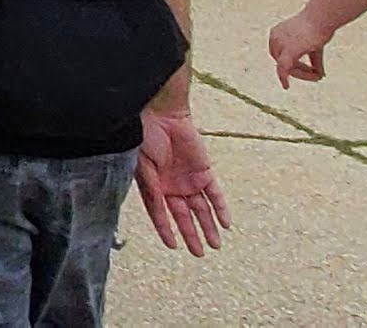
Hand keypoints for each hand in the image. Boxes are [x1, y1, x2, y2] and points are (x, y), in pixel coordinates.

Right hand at [133, 108, 228, 253]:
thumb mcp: (141, 166)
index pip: (161, 214)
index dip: (166, 230)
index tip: (173, 246)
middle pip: (184, 216)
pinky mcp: (204, 171)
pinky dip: (220, 208)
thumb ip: (150, 189)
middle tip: (199, 253)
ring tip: (215, 244)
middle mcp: (172, 187)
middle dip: (192, 235)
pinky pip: (215, 194)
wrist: (162, 114)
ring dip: (208, 227)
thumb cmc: (144, 136)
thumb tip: (155, 211)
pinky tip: (226, 223)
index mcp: (153, 187)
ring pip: (201, 209)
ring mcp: (189, 180)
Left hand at [267, 13, 332, 87]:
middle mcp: (275, 37)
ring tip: (316, 76)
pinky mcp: (289, 51)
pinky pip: (282, 69)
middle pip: (281, 61)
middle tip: (314, 75)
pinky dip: (283, 78)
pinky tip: (285, 86)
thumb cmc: (319, 26)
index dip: (294, 64)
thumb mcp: (313, 44)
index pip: (280, 54)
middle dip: (298, 70)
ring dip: (302, 74)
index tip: (309, 70)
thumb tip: (319, 75)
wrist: (322, 18)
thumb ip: (313, 60)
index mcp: (277, 33)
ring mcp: (280, 44)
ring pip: (286, 67)